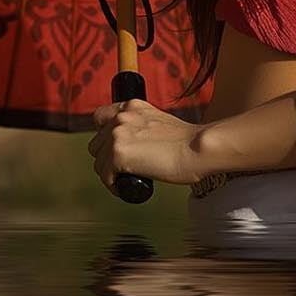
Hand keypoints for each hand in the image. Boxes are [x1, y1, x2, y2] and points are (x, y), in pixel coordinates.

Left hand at [90, 98, 208, 188]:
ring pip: (98, 163)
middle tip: (125, 170)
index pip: (100, 119)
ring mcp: (117, 134)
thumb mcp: (159, 122)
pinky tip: (127, 189)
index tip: (117, 149)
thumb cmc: (188, 142)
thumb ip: (142, 127)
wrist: (199, 149)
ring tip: (127, 181)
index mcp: (131, 106)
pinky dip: (114, 186)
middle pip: (96, 144)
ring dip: (110, 174)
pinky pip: (105, 177)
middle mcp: (121, 116)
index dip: (105, 137)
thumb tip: (133, 145)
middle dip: (107, 158)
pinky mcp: (118, 154)